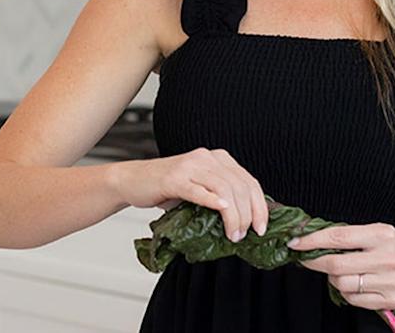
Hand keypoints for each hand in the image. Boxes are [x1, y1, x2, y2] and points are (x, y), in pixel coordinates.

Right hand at [110, 147, 268, 241]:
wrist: (132, 180)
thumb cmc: (166, 188)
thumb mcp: (200, 189)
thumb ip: (221, 197)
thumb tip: (247, 222)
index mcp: (218, 159)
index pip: (249, 181)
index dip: (260, 206)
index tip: (262, 227)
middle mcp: (206, 158)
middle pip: (239, 185)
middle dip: (247, 215)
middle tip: (244, 235)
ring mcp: (190, 166)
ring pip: (223, 189)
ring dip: (233, 215)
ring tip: (233, 234)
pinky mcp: (174, 178)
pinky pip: (198, 189)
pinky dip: (212, 200)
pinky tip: (221, 210)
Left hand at [286, 222, 394, 310]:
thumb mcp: (377, 232)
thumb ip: (349, 235)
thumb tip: (311, 238)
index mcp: (382, 235)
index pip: (338, 237)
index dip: (312, 241)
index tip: (295, 243)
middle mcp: (388, 258)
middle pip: (336, 264)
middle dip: (314, 262)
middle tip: (306, 259)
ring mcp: (390, 281)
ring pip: (342, 284)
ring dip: (333, 278)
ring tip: (342, 270)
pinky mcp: (390, 300)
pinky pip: (353, 299)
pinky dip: (346, 291)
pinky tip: (354, 282)